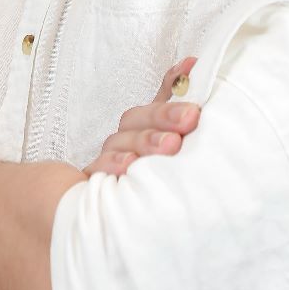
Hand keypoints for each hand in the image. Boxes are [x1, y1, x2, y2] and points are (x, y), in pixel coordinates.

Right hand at [84, 56, 199, 176]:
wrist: (123, 225)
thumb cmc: (155, 177)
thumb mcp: (173, 140)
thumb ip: (178, 103)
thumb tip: (193, 64)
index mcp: (146, 127)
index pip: (158, 99)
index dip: (174, 82)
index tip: (193, 69)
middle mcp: (125, 139)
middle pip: (137, 118)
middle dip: (165, 115)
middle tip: (190, 118)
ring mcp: (109, 160)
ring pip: (120, 142)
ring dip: (145, 140)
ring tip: (170, 145)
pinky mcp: (95, 183)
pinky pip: (99, 170)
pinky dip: (113, 165)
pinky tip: (130, 166)